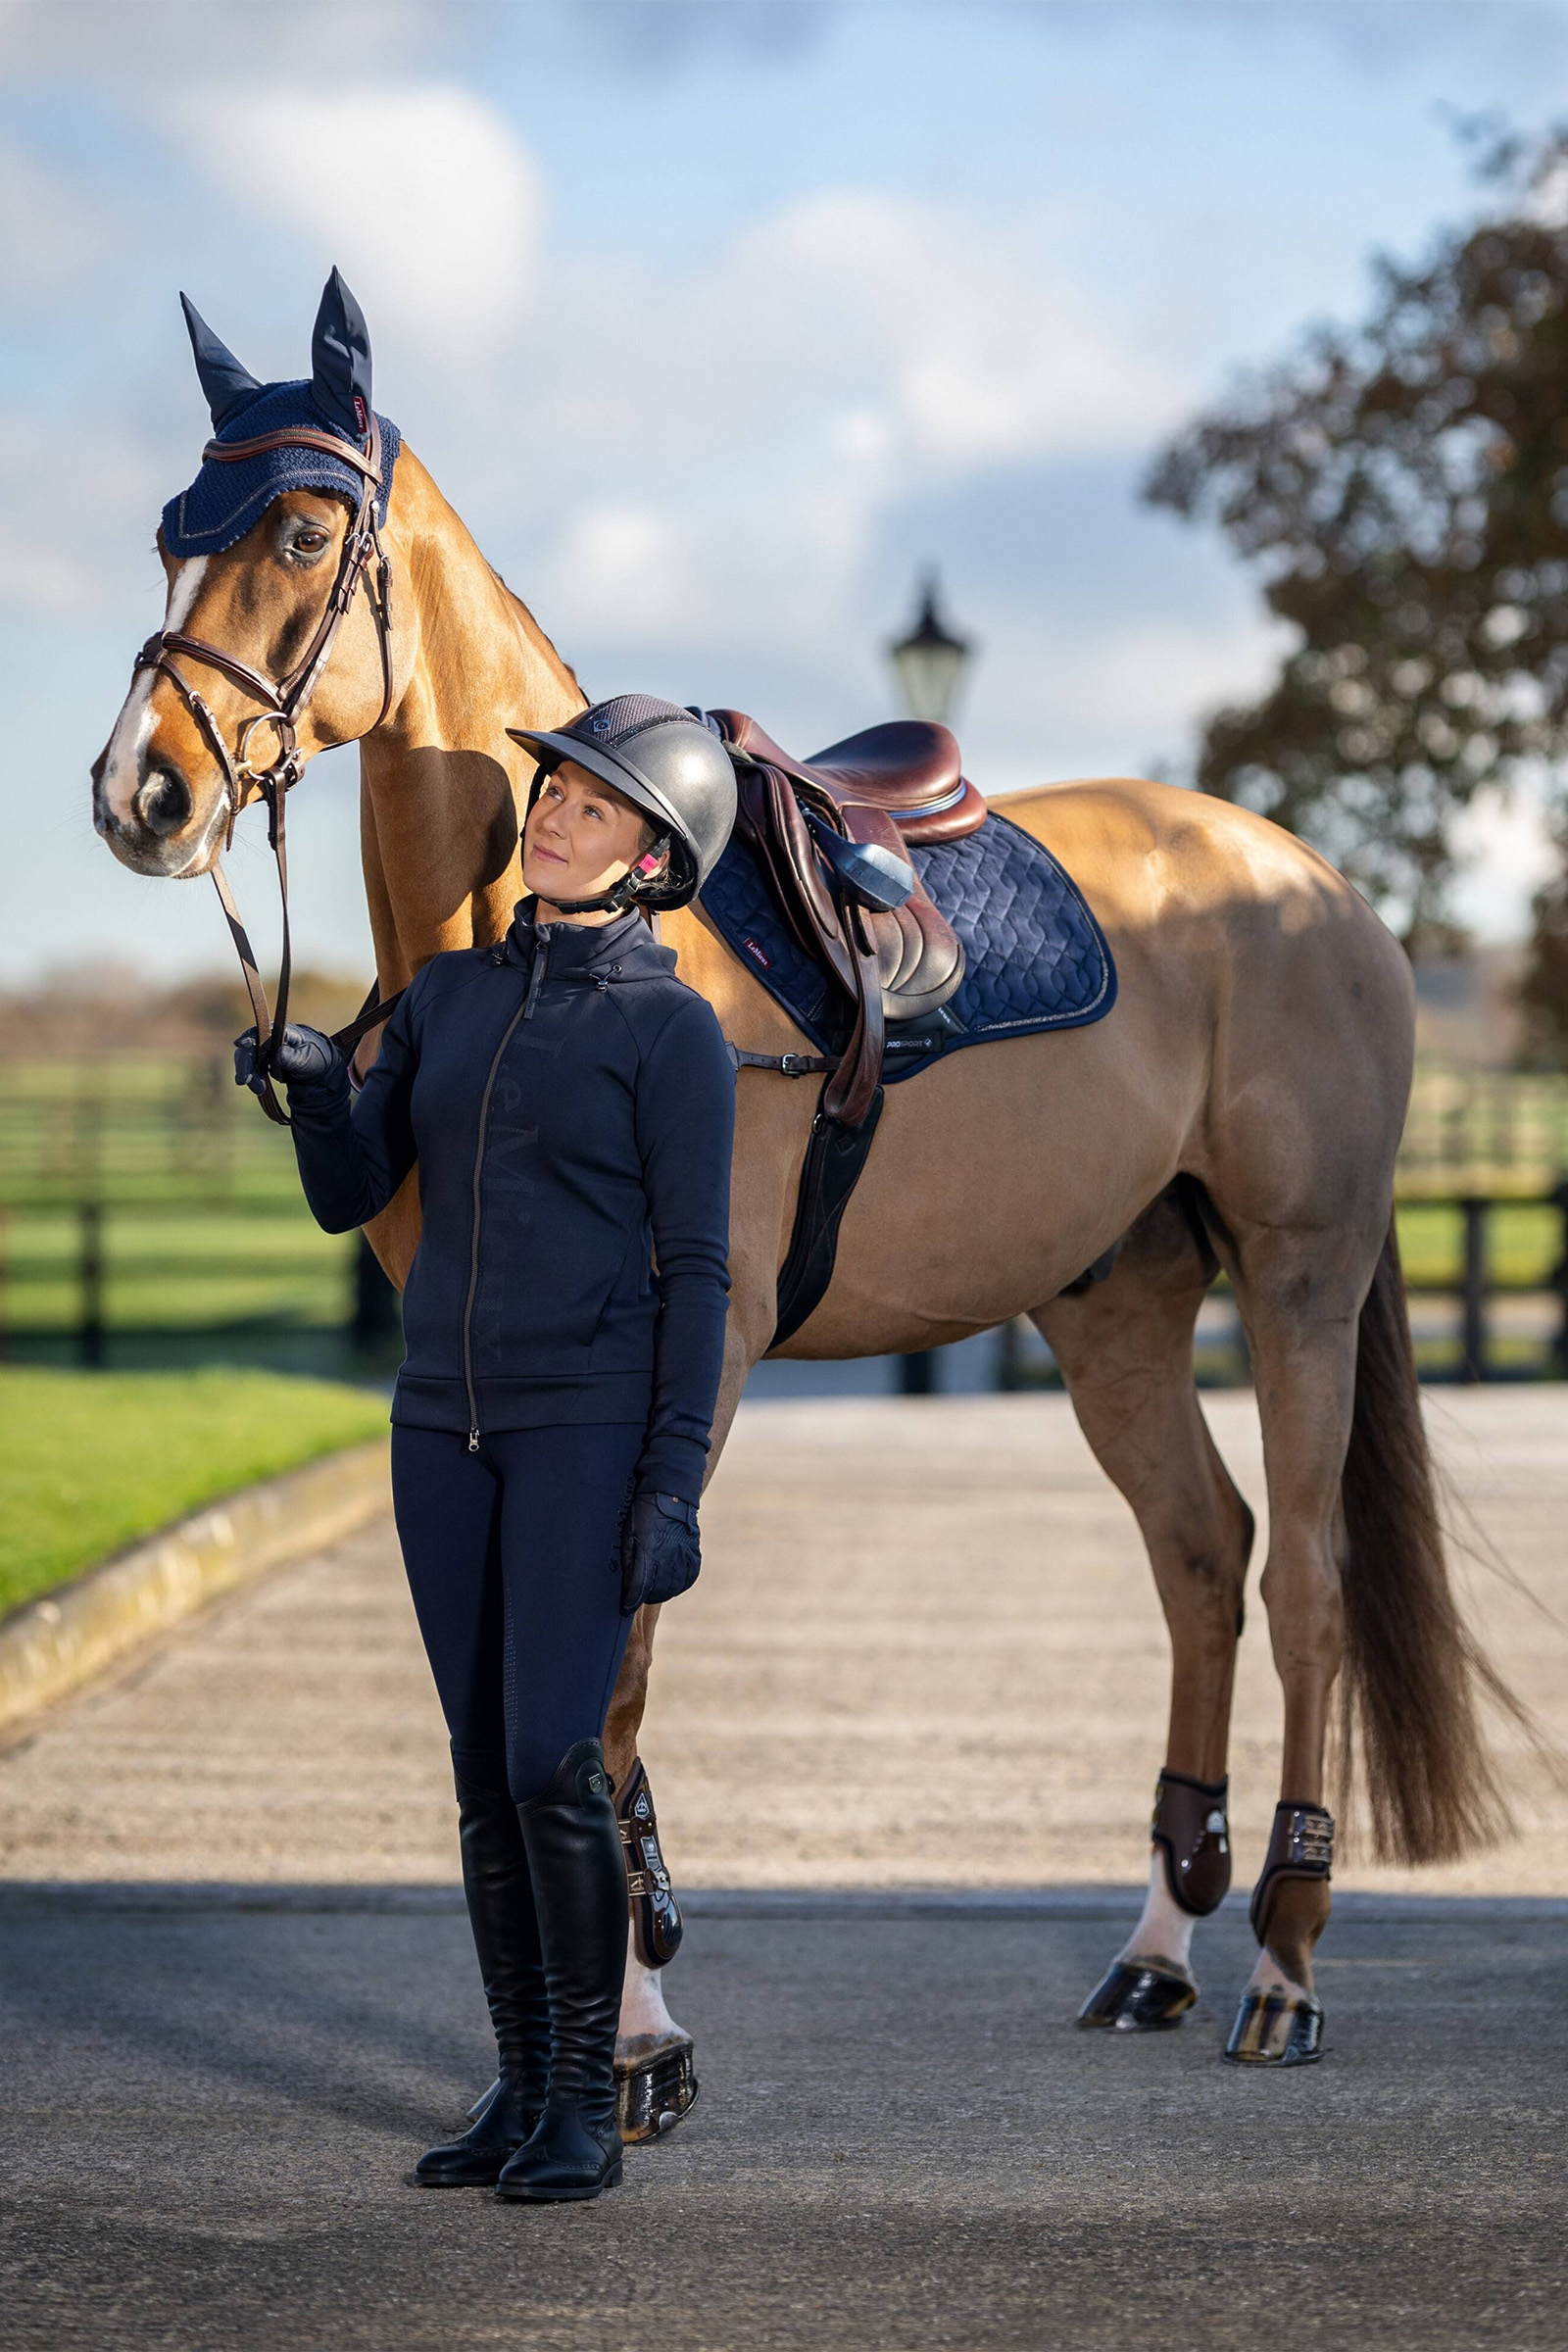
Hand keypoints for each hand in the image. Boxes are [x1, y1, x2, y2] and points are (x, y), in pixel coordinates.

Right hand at [233, 1022, 340, 1097]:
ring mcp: (266, 1052)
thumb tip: (276, 1055)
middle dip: (245, 1063)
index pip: (260, 1031)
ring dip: (249, 1074)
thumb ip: (292, 1057)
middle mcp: (270, 1040)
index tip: (241, 1045)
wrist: (321, 1074)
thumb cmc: (317, 1060)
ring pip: (248, 1060)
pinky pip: (253, 1070)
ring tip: (259, 1089)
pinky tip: (257, 1089)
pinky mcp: (264, 1065)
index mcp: (282, 1031)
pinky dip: (253, 1079)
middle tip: (245, 1080)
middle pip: (250, 1047)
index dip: (248, 1037)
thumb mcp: (308, 1059)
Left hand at [619, 1489, 700, 1616]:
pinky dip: (678, 1583)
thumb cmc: (643, 1514)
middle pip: (656, 1592)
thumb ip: (630, 1562)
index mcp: (649, 1554)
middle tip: (638, 1594)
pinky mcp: (694, 1556)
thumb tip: (628, 1585)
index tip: (626, 1607)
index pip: (639, 1588)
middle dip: (645, 1596)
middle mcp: (669, 1558)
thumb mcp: (629, 1536)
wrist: (669, 1496)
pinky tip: (670, 1580)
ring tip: (653, 1588)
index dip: (631, 1601)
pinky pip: (687, 1579)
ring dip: (662, 1591)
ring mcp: (684, 1557)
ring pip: (673, 1588)